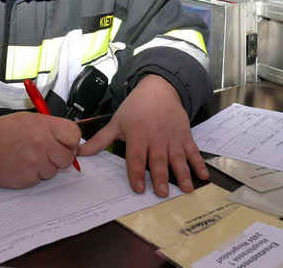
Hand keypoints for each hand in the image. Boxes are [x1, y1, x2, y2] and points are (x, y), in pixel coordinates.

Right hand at [0, 111, 80, 187]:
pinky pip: (39, 179)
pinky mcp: (28, 178)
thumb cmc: (1, 131)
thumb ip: (50, 128)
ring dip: (45, 167)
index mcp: (45, 126)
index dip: (72, 141)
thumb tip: (68, 138)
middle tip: (47, 153)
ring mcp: (36, 162)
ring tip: (28, 157)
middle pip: (68, 158)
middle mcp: (43, 144)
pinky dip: (33, 175)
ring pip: (54, 171)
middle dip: (60, 158)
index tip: (66, 143)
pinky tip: (21, 165)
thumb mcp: (29, 119)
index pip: (74, 136)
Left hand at [78, 74, 208, 196]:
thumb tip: (80, 152)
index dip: (136, 174)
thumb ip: (100, 140)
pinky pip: (193, 152)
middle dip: (160, 178)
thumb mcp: (116, 122)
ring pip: (177, 159)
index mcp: (137, 135)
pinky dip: (199, 164)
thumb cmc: (136, 107)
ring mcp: (172, 137)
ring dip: (182, 174)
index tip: (138, 188)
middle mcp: (156, 137)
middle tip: (161, 193)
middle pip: (158, 161)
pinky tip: (203, 175)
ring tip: (186, 189)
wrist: (159, 89)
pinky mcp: (185, 136)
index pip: (136, 157)